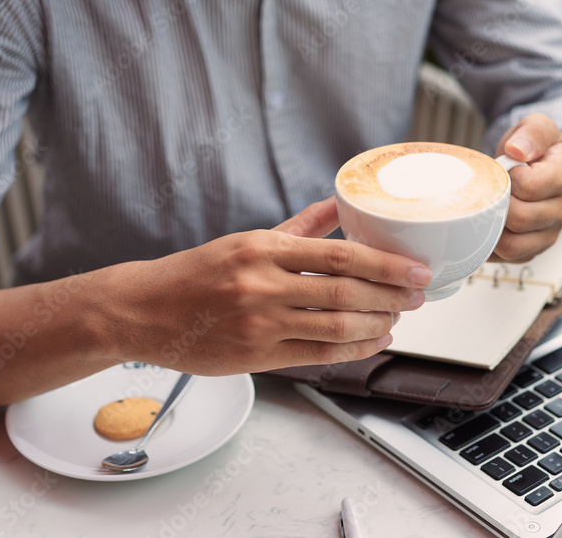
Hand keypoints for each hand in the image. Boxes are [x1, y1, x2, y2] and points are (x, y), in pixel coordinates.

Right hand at [110, 197, 430, 373]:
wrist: (144, 310)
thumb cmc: (198, 273)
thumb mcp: (248, 240)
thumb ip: (299, 227)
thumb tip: (338, 206)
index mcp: (263, 248)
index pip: (340, 255)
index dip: (387, 265)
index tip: (417, 269)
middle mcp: (262, 285)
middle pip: (345, 293)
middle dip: (391, 297)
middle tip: (417, 296)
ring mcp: (258, 323)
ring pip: (335, 327)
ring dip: (377, 325)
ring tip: (397, 318)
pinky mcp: (254, 355)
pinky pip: (316, 355)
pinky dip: (352, 349)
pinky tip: (372, 340)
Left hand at [493, 113, 561, 261]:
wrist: (545, 168)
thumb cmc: (536, 149)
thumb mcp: (537, 127)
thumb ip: (531, 133)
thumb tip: (516, 151)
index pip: (528, 187)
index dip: (508, 178)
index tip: (504, 169)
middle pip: (520, 219)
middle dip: (497, 204)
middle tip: (489, 191)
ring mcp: (550, 233)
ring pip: (513, 247)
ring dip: (492, 230)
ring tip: (484, 210)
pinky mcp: (535, 249)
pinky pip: (509, 259)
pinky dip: (492, 248)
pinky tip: (487, 228)